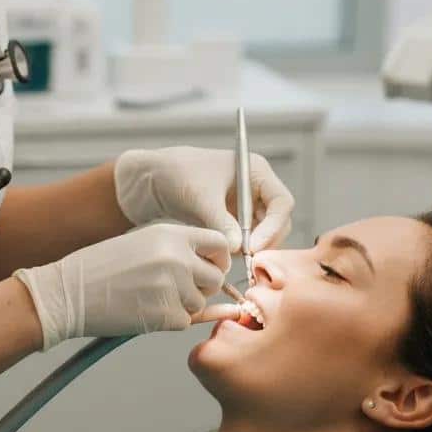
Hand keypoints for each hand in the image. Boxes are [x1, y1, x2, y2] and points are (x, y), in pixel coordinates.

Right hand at [13, 223, 231, 350]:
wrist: (68, 291)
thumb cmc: (103, 267)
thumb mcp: (143, 245)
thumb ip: (182, 254)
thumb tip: (222, 274)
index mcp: (172, 233)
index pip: (220, 244)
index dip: (217, 259)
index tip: (207, 268)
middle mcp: (176, 257)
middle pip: (216, 278)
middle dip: (202, 287)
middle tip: (174, 289)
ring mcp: (172, 286)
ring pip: (200, 303)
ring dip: (183, 305)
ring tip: (149, 296)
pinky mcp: (164, 315)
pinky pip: (183, 322)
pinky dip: (168, 321)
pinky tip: (142, 309)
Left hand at [114, 146, 294, 253]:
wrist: (149, 178)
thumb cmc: (176, 174)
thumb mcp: (200, 197)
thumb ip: (221, 222)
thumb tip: (240, 248)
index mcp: (255, 171)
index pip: (282, 203)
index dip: (273, 227)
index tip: (253, 246)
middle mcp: (254, 188)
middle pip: (276, 222)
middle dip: (264, 241)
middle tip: (247, 261)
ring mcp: (244, 205)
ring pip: (261, 234)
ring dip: (250, 248)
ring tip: (228, 255)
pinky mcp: (230, 219)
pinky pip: (244, 239)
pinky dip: (237, 249)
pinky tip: (221, 253)